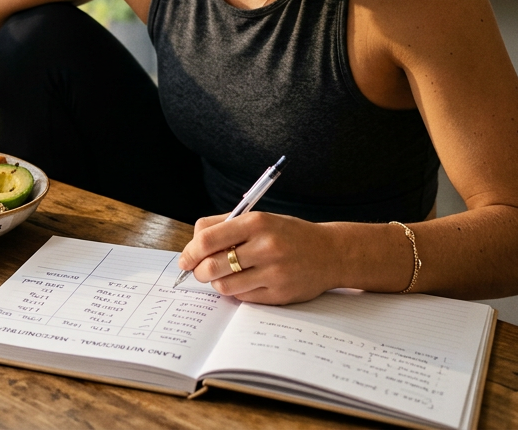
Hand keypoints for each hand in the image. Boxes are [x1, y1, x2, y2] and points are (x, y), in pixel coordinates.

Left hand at [176, 212, 339, 304]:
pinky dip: (237, 292)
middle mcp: (265, 246)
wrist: (331, 253)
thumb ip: (224, 227)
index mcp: (256, 222)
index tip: (185, 260)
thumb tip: (191, 246)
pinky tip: (247, 282)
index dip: (189, 252)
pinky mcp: (280, 294)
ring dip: (218, 283)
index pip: (207, 239)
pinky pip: (243, 298)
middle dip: (199, 272)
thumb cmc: (288, 235)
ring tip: (226, 275)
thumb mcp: (259, 220)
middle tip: (200, 272)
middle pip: (211, 266)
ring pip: (224, 286)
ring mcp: (274, 273)